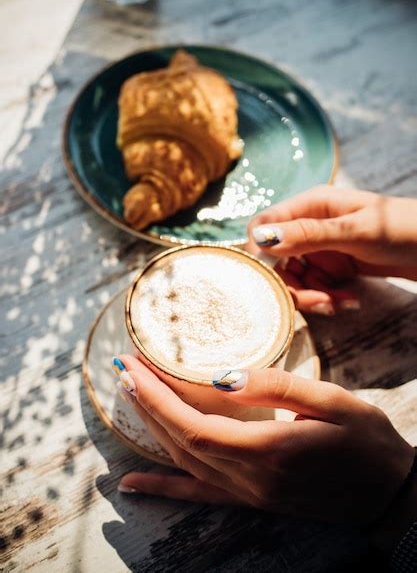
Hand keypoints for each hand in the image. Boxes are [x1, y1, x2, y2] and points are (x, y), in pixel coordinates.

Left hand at [116, 355, 413, 524]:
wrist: (387, 491)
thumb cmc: (365, 439)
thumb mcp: (330, 401)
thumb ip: (276, 386)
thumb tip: (222, 376)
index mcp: (270, 447)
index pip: (195, 423)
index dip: (159, 396)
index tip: (135, 367)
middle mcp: (252, 476)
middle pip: (181, 440)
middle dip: (146, 403)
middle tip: (124, 371)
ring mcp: (250, 493)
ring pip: (185, 462)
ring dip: (151, 429)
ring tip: (129, 398)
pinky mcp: (253, 499)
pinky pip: (199, 493)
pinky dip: (163, 487)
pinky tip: (132, 483)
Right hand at [246, 186, 416, 314]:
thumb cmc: (403, 228)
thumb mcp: (355, 231)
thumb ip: (309, 234)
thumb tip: (262, 238)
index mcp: (311, 206)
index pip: (264, 226)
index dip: (261, 253)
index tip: (271, 279)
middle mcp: (310, 225)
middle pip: (277, 259)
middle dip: (292, 285)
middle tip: (318, 301)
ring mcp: (322, 247)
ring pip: (296, 278)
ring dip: (312, 296)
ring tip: (339, 303)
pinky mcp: (334, 266)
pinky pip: (316, 286)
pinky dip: (327, 298)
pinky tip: (349, 301)